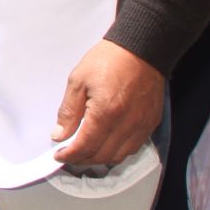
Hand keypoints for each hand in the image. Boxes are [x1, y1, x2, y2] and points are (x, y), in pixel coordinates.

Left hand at [52, 40, 164, 167]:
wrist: (140, 49)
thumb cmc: (108, 60)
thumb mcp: (78, 81)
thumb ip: (68, 111)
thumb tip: (60, 135)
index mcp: (105, 112)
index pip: (85, 146)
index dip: (69, 155)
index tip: (59, 155)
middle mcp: (126, 124)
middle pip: (102, 155)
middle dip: (82, 159)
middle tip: (69, 154)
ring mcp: (141, 125)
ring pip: (119, 156)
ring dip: (100, 158)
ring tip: (85, 151)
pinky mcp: (151, 123)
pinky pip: (133, 147)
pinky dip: (117, 151)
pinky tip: (106, 144)